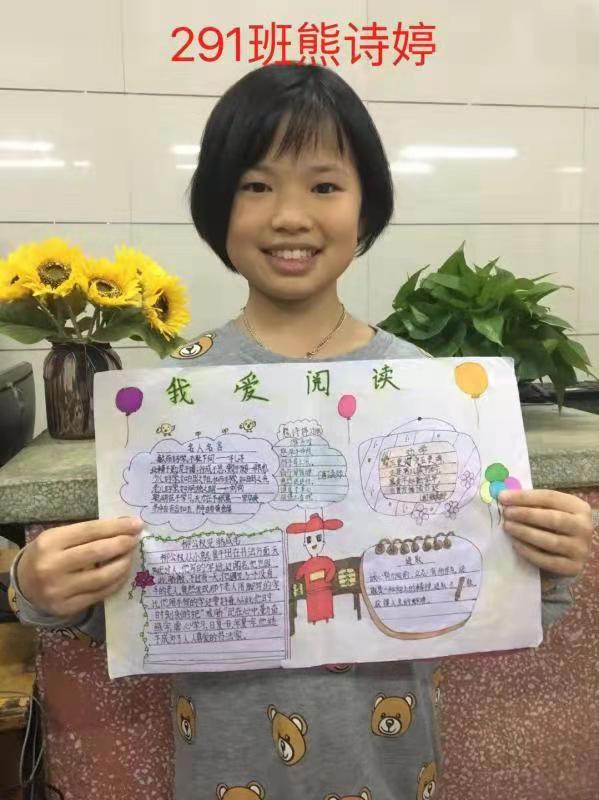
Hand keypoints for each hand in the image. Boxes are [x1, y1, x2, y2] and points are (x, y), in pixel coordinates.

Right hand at [17, 517, 142, 617]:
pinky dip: (116, 582)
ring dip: (123, 564)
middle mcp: (52, 566)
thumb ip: (87, 533)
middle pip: (97, 552)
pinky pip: (100, 594)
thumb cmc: (47, 555)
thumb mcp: (58, 537)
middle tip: (136, 539)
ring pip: (102, 576)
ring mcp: (59, 590)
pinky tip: (122, 573)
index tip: (136, 524)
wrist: (24, 586)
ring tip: (130, 556)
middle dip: (122, 544)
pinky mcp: (67, 607)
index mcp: (49, 542)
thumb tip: (125, 526)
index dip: (116, 527)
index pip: (90, 531)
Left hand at [500, 489, 591, 577]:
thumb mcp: (550, 510)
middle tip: (506, 513)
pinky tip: (515, 544)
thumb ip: (532, 504)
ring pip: (550, 540)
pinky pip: (547, 560)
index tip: (503, 497)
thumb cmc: (554, 527)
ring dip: (525, 532)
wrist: (569, 554)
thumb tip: (505, 498)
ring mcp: (580, 549)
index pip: (550, 498)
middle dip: (525, 515)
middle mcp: (583, 527)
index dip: (524, 497)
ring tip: (507, 527)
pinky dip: (529, 552)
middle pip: (552, 519)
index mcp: (578, 507)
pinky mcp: (573, 567)